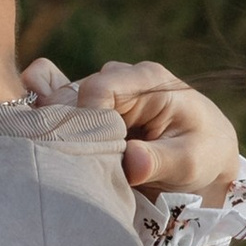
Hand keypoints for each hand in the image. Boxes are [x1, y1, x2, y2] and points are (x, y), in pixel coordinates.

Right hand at [23, 55, 244, 203]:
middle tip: (80, 167)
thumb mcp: (191, 162)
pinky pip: (50, 95)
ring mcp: (100, 90)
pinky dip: (41, 117)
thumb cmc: (202, 152)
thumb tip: (131, 163)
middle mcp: (119, 78)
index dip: (86, 122)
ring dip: (57, 132)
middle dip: (69, 131)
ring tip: (68, 162)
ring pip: (57, 104)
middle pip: (71, 96)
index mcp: (148, 80)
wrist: (204, 154)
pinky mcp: (87, 105)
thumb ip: (160, 161)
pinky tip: (41, 139)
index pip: (98, 90)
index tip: (92, 157)